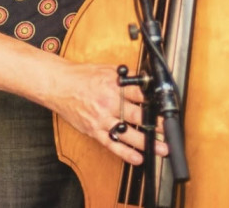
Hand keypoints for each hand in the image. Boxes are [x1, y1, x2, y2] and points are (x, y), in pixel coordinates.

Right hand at [46, 62, 168, 165]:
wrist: (59, 85)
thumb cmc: (81, 76)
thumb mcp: (106, 69)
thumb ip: (125, 76)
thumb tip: (142, 79)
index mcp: (114, 86)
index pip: (140, 94)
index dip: (155, 102)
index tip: (167, 109)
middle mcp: (109, 103)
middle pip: (137, 115)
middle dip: (156, 124)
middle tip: (169, 131)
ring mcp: (101, 118)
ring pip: (127, 133)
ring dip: (146, 143)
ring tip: (161, 149)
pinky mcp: (93, 130)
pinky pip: (111, 144)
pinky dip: (125, 153)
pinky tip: (137, 158)